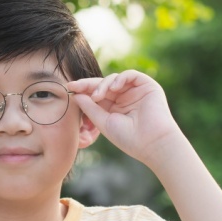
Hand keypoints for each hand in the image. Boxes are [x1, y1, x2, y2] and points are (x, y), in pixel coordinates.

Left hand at [68, 70, 182, 165]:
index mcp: (114, 108)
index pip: (97, 94)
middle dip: (89, 85)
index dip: (83, 90)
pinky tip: (113, 88)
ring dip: (103, 84)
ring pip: (115, 78)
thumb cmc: (129, 138)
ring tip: (98, 96)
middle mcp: (125, 98)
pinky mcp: (147, 86)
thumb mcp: (103, 122)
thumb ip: (90, 108)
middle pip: (104, 85)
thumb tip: (76, 94)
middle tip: (76, 86)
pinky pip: (130, 75)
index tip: (70, 87)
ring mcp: (136, 91)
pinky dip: (120, 78)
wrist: (152, 143)